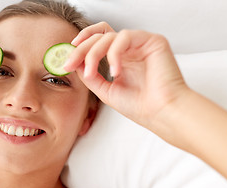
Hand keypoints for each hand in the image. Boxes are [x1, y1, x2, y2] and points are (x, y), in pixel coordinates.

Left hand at [65, 22, 189, 128]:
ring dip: (93, 53)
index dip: (79, 47)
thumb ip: (89, 75)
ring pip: (108, 35)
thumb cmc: (138, 105)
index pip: (96, 42)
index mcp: (120, 58)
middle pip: (98, 35)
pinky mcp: (153, 41)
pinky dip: (114, 54)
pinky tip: (115, 72)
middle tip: (69, 63)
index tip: (66, 61)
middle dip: (80, 49)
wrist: (161, 113)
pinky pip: (125, 37)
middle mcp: (130, 49)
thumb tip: (73, 61)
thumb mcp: (105, 90)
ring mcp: (140, 44)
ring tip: (91, 73)